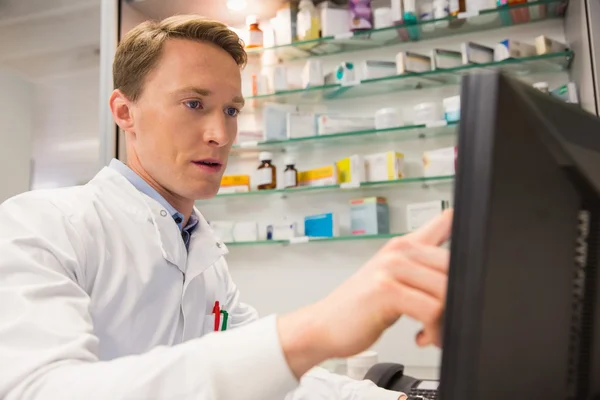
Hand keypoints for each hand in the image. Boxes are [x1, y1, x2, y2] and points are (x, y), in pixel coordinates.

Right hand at [278, 210, 452, 376]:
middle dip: (459, 303)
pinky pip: (431, 311)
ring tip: (432, 333)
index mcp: (404, 245)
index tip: (479, 252)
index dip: (469, 234)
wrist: (324, 325)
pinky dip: (432, 332)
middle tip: (445, 324)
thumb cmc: (361, 306)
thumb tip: (460, 264)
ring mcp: (391, 268)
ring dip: (445, 323)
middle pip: (456, 268)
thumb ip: (422, 266)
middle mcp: (398, 251)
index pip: (446, 222)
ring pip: (446, 292)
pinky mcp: (386, 290)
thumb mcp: (392, 278)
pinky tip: (420, 337)